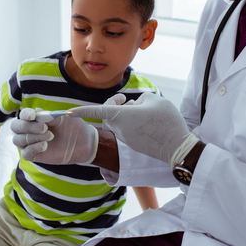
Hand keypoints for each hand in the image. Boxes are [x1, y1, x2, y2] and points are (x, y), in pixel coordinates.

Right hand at [12, 108, 98, 164]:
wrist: (84, 142)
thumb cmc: (72, 126)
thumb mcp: (62, 118)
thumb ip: (49, 116)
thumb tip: (36, 111)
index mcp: (35, 118)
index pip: (22, 115)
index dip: (25, 114)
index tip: (33, 115)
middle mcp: (29, 130)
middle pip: (16, 127)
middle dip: (28, 127)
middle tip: (44, 127)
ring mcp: (31, 143)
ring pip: (19, 140)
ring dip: (33, 137)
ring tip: (50, 136)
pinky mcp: (35, 156)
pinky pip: (25, 153)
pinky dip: (33, 148)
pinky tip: (45, 146)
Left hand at [69, 92, 196, 165]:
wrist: (177, 147)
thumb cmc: (166, 121)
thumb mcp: (155, 99)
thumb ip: (140, 98)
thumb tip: (133, 106)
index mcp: (121, 116)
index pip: (96, 110)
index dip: (81, 111)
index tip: (67, 112)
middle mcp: (119, 128)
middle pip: (110, 112)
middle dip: (116, 104)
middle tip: (128, 99)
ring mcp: (125, 138)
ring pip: (119, 121)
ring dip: (126, 114)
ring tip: (143, 111)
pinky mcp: (132, 144)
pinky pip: (127, 129)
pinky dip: (132, 123)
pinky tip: (147, 121)